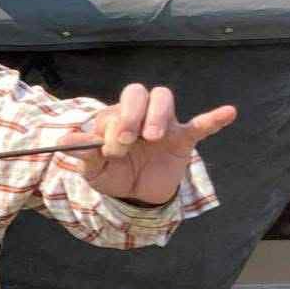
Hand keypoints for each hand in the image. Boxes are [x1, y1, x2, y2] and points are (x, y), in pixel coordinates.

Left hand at [59, 84, 235, 204]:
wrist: (136, 196)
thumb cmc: (113, 175)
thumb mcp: (93, 169)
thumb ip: (81, 154)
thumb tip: (61, 143)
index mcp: (114, 118)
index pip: (115, 109)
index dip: (113, 127)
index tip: (110, 151)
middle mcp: (138, 115)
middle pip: (139, 92)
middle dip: (133, 112)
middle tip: (129, 139)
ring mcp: (162, 125)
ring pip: (164, 99)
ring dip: (158, 114)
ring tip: (153, 137)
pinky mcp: (183, 139)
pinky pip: (201, 125)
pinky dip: (213, 119)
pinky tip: (228, 113)